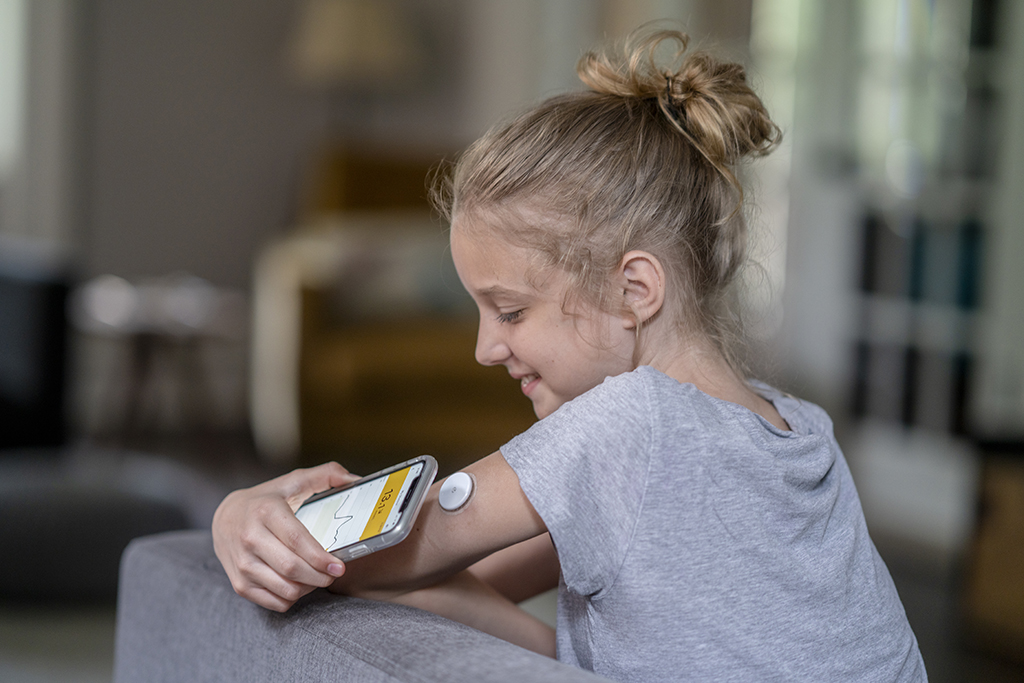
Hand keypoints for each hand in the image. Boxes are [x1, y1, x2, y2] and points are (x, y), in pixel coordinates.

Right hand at [212, 462, 358, 611]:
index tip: (339, 566)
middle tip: (334, 573)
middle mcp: (250, 538)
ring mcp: (242, 564)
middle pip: (292, 568)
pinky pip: (276, 602)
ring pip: (286, 589)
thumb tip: (354, 479)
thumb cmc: (266, 500)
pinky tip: (299, 583)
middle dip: (320, 576)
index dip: (321, 557)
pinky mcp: (239, 584)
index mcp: (265, 511)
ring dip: (309, 587)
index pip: (297, 540)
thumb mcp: (293, 481)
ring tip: (318, 576)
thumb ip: (326, 475)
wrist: (224, 518)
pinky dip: (294, 597)